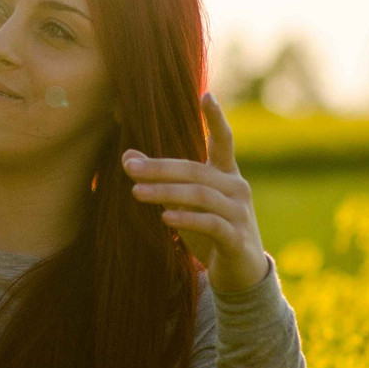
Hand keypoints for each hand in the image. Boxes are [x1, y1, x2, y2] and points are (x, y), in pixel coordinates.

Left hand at [122, 92, 269, 293]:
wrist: (240, 273)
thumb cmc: (210, 231)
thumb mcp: (185, 203)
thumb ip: (162, 180)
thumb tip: (127, 156)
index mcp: (227, 174)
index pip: (224, 141)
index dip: (216, 118)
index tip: (206, 94)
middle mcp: (236, 188)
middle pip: (196, 170)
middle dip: (160, 168)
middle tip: (129, 167)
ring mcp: (240, 213)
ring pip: (200, 195)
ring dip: (166, 193)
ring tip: (136, 193)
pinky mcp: (237, 238)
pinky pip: (211, 224)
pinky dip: (187, 219)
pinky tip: (165, 218)